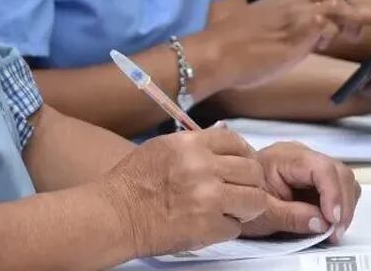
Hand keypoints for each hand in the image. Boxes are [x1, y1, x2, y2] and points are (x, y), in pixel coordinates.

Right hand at [98, 127, 270, 257]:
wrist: (115, 214)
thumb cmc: (133, 182)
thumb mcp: (163, 148)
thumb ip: (195, 145)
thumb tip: (225, 143)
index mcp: (191, 144)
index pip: (236, 141)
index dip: (243, 154)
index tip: (241, 165)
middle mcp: (203, 167)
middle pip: (253, 170)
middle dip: (249, 182)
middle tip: (239, 191)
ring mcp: (208, 198)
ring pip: (254, 200)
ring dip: (245, 207)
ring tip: (229, 210)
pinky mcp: (208, 227)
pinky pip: (236, 228)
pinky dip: (226, 229)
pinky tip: (209, 225)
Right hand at [194, 0, 370, 90]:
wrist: (215, 53)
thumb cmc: (231, 48)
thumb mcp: (262, 29)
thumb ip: (287, 28)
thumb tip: (305, 39)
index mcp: (284, 0)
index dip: (345, 1)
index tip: (362, 10)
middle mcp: (294, 3)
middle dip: (367, 8)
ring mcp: (299, 17)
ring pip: (343, 10)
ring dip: (365, 21)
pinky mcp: (300, 34)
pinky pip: (332, 30)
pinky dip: (343, 38)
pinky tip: (341, 48)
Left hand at [241, 142, 359, 242]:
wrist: (232, 190)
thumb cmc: (242, 196)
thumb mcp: (262, 213)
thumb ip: (291, 216)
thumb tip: (323, 222)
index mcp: (285, 157)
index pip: (321, 168)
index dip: (333, 194)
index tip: (333, 220)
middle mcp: (302, 155)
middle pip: (339, 172)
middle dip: (342, 204)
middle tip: (335, 232)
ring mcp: (311, 165)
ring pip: (344, 179)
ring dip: (344, 206)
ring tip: (333, 231)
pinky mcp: (316, 177)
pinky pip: (339, 187)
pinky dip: (340, 206)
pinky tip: (329, 222)